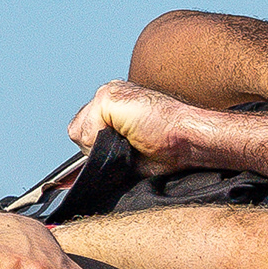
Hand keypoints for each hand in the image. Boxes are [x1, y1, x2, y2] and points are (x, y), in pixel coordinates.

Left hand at [62, 82, 192, 171]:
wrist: (189, 137)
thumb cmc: (171, 150)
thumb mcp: (131, 156)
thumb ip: (106, 155)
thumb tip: (77, 175)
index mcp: (117, 106)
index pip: (87, 132)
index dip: (99, 151)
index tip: (127, 154)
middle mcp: (110, 94)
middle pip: (79, 133)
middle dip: (100, 149)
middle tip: (132, 147)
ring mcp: (107, 93)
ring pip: (80, 133)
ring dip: (102, 147)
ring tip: (133, 142)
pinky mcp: (106, 98)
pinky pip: (85, 132)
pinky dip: (103, 142)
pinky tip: (130, 135)